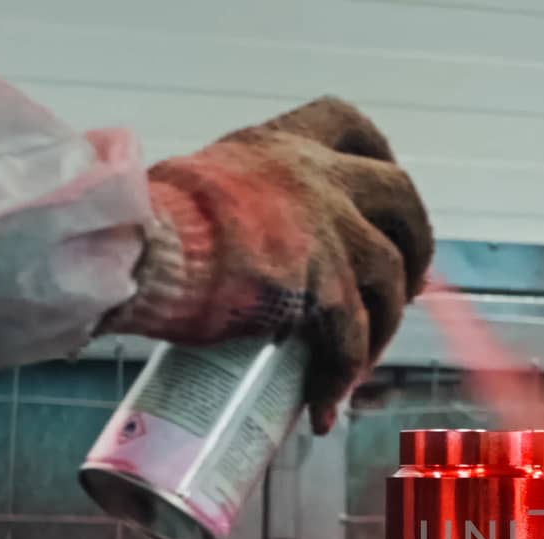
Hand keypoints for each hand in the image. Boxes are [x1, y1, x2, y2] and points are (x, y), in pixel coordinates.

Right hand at [101, 97, 432, 432]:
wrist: (130, 252)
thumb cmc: (143, 227)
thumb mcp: (204, 187)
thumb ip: (244, 202)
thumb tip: (247, 244)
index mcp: (281, 145)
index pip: (353, 128)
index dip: (382, 160)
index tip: (385, 200)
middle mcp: (313, 177)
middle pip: (402, 197)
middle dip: (414, 245)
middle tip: (401, 288)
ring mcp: (324, 229)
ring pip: (389, 276)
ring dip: (381, 325)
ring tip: (353, 362)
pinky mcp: (320, 286)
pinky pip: (352, 339)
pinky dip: (343, 377)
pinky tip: (324, 405)